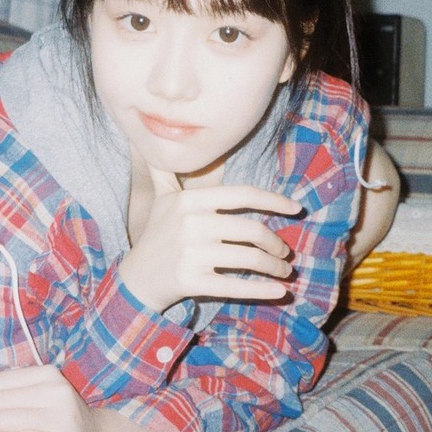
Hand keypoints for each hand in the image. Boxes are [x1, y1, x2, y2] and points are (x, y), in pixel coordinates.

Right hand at [119, 167, 301, 312]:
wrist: (134, 280)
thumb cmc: (156, 236)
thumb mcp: (161, 200)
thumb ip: (166, 172)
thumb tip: (159, 140)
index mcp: (190, 200)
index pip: (243, 195)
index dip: (274, 200)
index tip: (296, 208)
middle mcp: (191, 224)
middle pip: (252, 230)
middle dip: (276, 243)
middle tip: (284, 252)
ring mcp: (191, 254)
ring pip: (249, 259)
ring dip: (275, 267)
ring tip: (284, 271)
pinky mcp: (193, 282)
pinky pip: (236, 286)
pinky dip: (263, 290)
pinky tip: (280, 292)